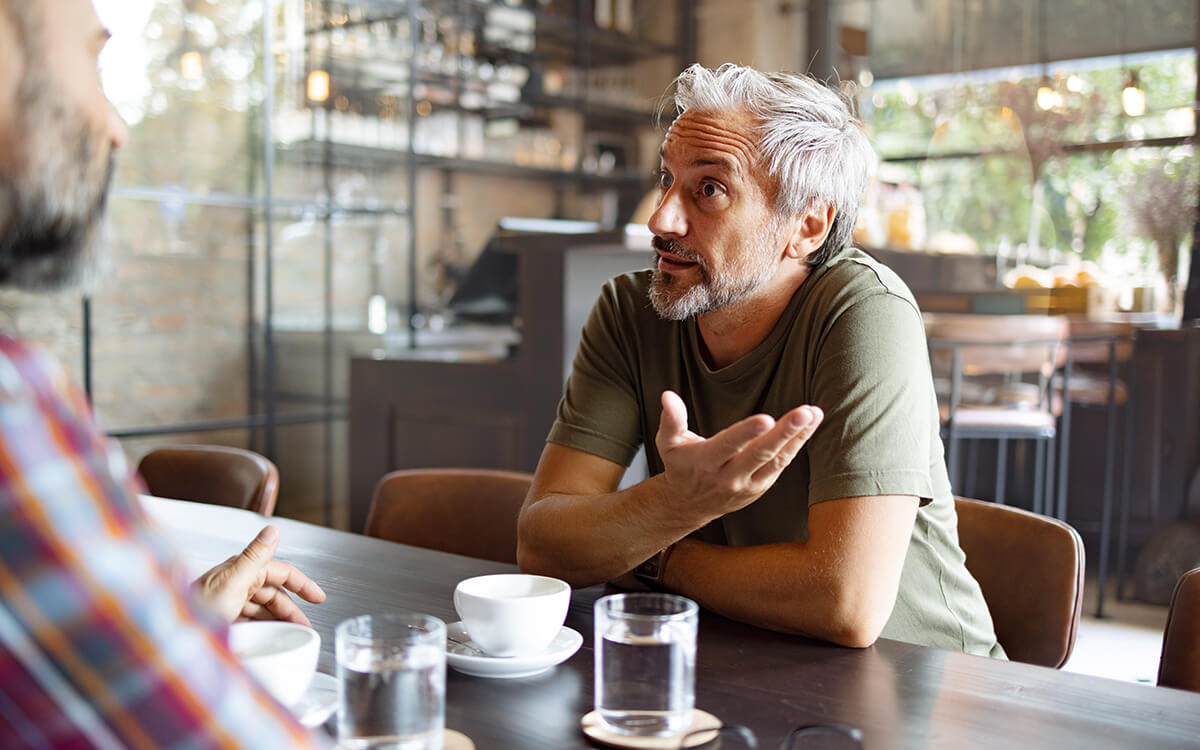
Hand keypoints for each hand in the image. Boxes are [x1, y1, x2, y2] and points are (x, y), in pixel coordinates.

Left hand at [194, 526, 325, 625]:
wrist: (172, 637)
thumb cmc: (195, 612)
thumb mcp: (231, 583)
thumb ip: (254, 556)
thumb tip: (272, 530)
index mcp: (241, 569)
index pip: (281, 571)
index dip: (302, 584)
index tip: (318, 596)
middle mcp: (235, 582)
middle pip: (273, 592)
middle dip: (292, 608)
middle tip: (304, 625)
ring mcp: (228, 600)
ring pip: (262, 607)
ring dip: (278, 619)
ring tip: (289, 634)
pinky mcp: (221, 617)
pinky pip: (250, 620)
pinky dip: (262, 627)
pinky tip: (265, 637)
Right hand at [654, 390, 822, 519]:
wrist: (689, 505)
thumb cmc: (680, 466)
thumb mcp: (668, 444)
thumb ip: (671, 420)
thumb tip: (668, 395)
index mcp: (705, 462)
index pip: (728, 445)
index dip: (746, 433)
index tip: (766, 418)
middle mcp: (728, 476)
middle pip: (760, 454)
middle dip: (783, 433)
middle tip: (803, 414)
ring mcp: (747, 485)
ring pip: (777, 460)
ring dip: (798, 437)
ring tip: (813, 414)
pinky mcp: (761, 487)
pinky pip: (781, 465)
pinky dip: (796, 445)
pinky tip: (809, 425)